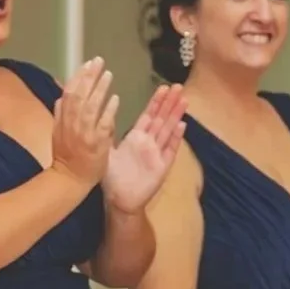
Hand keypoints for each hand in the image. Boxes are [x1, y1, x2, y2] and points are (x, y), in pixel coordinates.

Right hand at [51, 58, 120, 186]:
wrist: (69, 181)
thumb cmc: (65, 157)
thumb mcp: (57, 133)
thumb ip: (60, 115)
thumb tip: (61, 97)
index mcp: (62, 120)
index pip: (69, 93)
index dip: (78, 77)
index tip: (87, 64)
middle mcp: (72, 124)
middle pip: (79, 95)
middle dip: (89, 77)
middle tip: (99, 61)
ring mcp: (84, 133)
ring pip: (91, 107)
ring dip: (100, 89)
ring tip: (109, 74)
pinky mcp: (97, 144)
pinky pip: (103, 124)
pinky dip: (108, 110)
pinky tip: (116, 98)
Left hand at [103, 84, 185, 213]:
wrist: (120, 201)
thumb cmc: (112, 178)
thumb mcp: (108, 152)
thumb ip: (109, 134)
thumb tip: (105, 114)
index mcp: (136, 137)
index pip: (148, 115)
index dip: (156, 102)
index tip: (163, 87)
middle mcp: (149, 142)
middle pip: (161, 119)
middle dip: (169, 103)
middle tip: (178, 87)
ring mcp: (157, 153)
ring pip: (168, 130)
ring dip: (176, 115)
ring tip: (184, 100)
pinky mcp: (163, 166)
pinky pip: (170, 150)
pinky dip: (176, 138)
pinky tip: (182, 125)